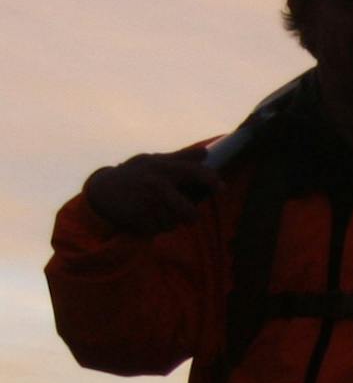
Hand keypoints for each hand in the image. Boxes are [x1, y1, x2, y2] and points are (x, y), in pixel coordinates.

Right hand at [82, 150, 213, 235]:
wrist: (101, 190)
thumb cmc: (133, 174)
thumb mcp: (153, 162)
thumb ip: (181, 159)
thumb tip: (205, 152)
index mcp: (162, 168)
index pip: (194, 172)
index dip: (211, 180)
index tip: (221, 188)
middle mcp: (156, 183)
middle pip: (188, 213)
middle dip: (191, 217)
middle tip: (189, 217)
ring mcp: (146, 202)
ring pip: (173, 223)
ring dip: (168, 221)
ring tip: (155, 210)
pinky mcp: (137, 218)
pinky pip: (158, 230)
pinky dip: (154, 227)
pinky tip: (145, 216)